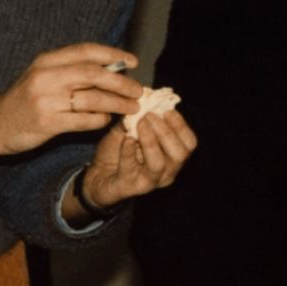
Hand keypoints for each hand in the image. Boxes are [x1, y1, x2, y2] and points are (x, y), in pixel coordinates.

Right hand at [0, 44, 142, 158]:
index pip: (87, 51)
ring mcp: (46, 100)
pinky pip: (85, 120)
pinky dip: (101, 120)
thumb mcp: (45, 74)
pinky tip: (107, 120)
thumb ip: (74, 68)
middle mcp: (46, 76)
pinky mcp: (47, 122)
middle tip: (138, 90)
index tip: (133, 62)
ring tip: (132, 107)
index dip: (114, 55)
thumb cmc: (29, 98)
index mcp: (47, 60)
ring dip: (118, 103)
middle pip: (94, 74)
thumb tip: (117, 67)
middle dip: (122, 82)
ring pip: (93, 99)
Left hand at [68, 108, 197, 216]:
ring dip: (150, 141)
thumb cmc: (117, 153)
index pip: (189, 143)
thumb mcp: (130, 131)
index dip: (182, 126)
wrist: (97, 177)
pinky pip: (131, 169)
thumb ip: (139, 118)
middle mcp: (166, 173)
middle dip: (167, 131)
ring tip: (140, 124)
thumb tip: (146, 98)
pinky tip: (126, 139)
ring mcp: (149, 183)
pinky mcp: (129, 187)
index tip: (168, 109)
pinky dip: (128, 152)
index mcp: (172, 158)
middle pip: (180, 154)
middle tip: (150, 115)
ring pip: (159, 164)